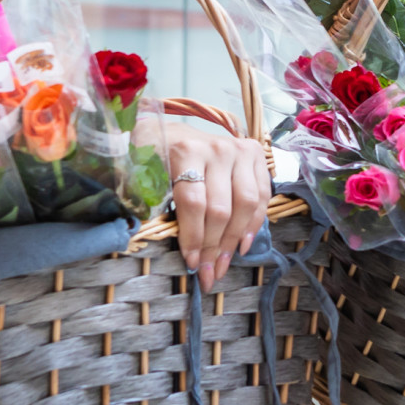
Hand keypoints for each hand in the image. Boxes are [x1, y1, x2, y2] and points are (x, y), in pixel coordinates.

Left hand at [163, 128, 272, 291]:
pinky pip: (261, 196)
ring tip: (223, 264)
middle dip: (213, 247)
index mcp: (186, 151)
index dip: (193, 237)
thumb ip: (147, 199)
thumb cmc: (156, 157)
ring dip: (234, 240)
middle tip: (208, 273)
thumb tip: (154, 238)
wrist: (173, 131)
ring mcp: (239, 150)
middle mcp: (217, 148)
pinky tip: (242, 244)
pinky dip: (254, 224)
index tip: (191, 262)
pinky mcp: (255, 155)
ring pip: (246, 204)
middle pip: (220, 208)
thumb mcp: (143, 172)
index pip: (193, 202)